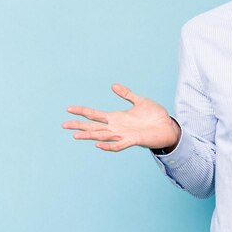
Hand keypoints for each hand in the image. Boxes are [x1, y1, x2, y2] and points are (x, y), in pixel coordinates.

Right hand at [62, 83, 179, 151]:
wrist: (168, 127)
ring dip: (89, 136)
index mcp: (117, 117)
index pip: (95, 115)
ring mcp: (124, 135)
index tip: (69, 108)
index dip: (83, 111)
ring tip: (75, 135)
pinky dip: (109, 145)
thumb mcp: (140, 101)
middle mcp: (117, 127)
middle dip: (79, 125)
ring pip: (102, 136)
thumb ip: (127, 94)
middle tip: (64, 125)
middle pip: (94, 127)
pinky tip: (98, 144)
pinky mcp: (133, 140)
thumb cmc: (155, 115)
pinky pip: (118, 145)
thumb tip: (113, 85)